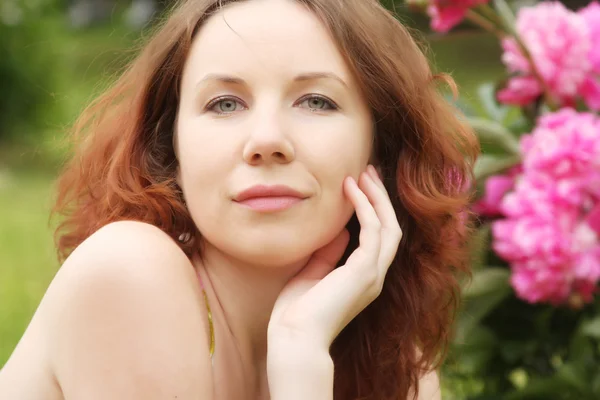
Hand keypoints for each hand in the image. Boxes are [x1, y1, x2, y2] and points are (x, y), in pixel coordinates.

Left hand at [268, 165, 402, 351]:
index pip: (379, 237)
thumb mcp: (313, 272)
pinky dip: (364, 206)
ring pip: (389, 226)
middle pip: (391, 228)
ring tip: (363, 173)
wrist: (294, 338)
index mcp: (364, 278)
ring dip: (377, 197)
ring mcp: (373, 274)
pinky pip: (373, 230)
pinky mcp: (365, 271)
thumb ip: (329, 253)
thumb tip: (340, 230)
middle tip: (369, 170)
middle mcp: (375, 276)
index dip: (374, 209)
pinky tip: (350, 190)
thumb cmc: (297, 311)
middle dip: (381, 197)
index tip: (360, 184)